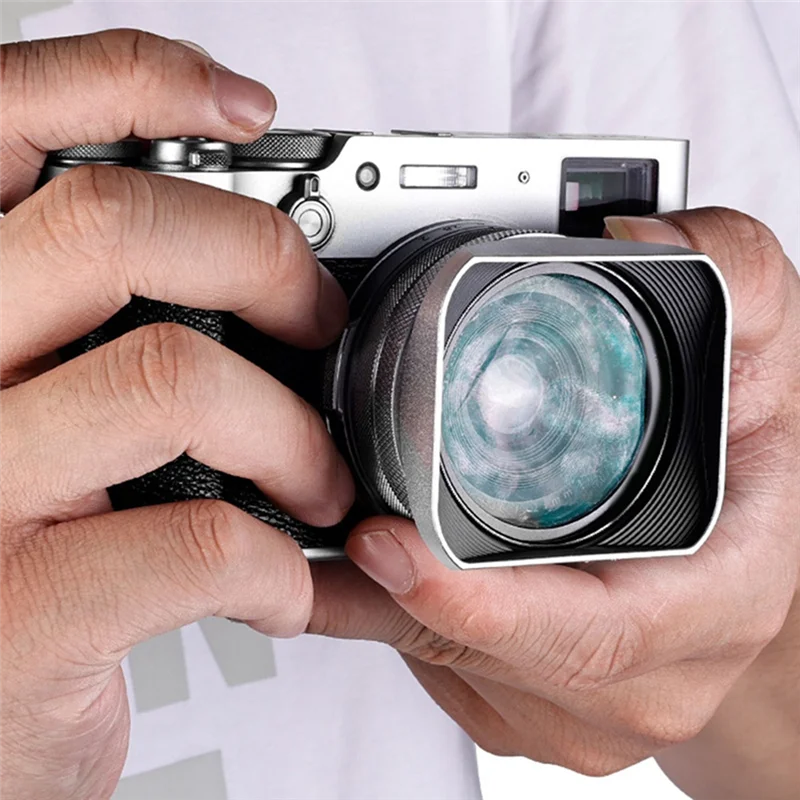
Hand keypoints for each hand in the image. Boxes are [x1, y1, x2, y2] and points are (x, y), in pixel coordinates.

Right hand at [0, 30, 352, 799]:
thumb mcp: (28, 404)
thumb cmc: (17, 555)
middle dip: (265, 262)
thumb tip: (227, 247)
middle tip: (319, 322)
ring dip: (293, 436)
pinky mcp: (15, 618)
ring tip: (321, 485)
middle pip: (111, 227)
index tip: (245, 107)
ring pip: (172, 379)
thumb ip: (87, 322)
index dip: (127, 77)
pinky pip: (191, 541)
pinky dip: (274, 560)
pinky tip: (280, 582)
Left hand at [311, 209, 799, 776]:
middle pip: (494, 654)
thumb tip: (624, 234)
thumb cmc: (754, 453)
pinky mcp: (535, 707)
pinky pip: (441, 670)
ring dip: (380, 608)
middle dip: (395, 593)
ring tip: (333, 534)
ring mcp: (586, 708)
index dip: (482, 602)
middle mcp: (650, 677)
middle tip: (327, 519)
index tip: (386, 545)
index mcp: (713, 603)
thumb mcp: (766, 343)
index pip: (592, 633)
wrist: (749, 537)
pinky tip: (374, 567)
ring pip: (452, 668)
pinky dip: (394, 617)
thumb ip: (721, 266)